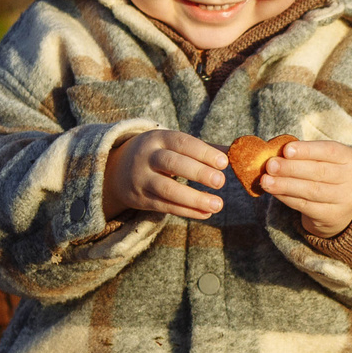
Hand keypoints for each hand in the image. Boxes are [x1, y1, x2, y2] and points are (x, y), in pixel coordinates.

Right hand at [104, 129, 228, 221]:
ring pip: (167, 189)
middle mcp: (147, 157)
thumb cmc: (157, 153)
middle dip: (198, 173)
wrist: (115, 169)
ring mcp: (141, 179)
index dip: (203, 152)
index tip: (224, 163)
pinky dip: (187, 211)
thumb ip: (203, 149)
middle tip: (221, 182)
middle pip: (171, 164)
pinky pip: (164, 206)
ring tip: (218, 205)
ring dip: (194, 199)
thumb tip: (236, 152)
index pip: (182, 143)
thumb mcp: (172, 144)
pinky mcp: (140, 199)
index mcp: (158, 138)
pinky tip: (206, 213)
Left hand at [258, 139, 351, 238]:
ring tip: (266, 180)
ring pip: (311, 190)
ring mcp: (343, 199)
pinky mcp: (331, 215)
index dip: (307, 150)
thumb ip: (304, 155)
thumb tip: (275, 155)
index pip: (329, 151)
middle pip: (319, 172)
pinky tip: (273, 191)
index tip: (286, 150)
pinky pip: (305, 206)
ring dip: (285, 185)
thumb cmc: (326, 175)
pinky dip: (286, 198)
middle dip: (291, 168)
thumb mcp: (323, 160)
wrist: (340, 206)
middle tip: (270, 165)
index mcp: (349, 158)